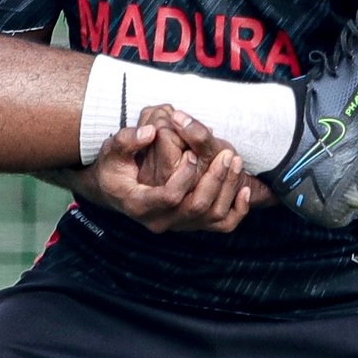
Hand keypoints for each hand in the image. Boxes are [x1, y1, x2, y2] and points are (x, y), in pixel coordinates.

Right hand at [75, 107, 254, 234]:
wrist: (115, 189)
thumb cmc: (114, 167)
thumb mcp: (112, 150)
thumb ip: (128, 139)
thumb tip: (150, 132)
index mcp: (140, 205)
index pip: (169, 197)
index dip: (184, 176)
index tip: (191, 154)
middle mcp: (160, 221)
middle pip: (196, 207)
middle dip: (214, 179)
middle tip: (226, 154)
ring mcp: (177, 225)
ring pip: (213, 215)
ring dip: (228, 188)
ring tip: (235, 160)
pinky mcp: (191, 224)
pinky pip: (222, 225)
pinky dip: (238, 210)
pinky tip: (245, 189)